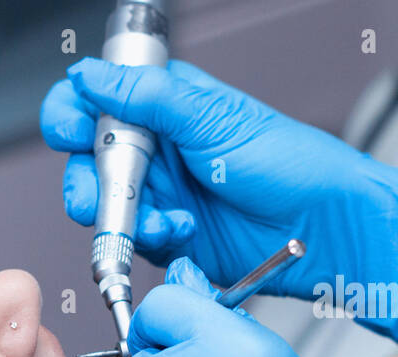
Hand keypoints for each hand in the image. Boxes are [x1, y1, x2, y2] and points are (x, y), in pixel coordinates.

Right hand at [40, 57, 397, 356]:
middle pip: (87, 158)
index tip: (75, 130)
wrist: (324, 230)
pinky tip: (176, 232)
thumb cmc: (291, 164)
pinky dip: (143, 238)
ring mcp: (160, 193)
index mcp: (167, 106)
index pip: (98, 101)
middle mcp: (158, 148)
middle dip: (89, 177)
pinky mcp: (165, 235)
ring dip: (116, 213)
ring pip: (101, 204)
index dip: (73, 114)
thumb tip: (89, 76)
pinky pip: (127, 240)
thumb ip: (146, 97)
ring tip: (155, 216)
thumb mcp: (213, 120)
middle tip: (109, 186)